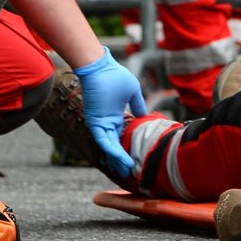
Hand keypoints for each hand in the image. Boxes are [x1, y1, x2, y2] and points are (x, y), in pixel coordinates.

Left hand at [74, 49, 146, 178]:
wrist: (100, 66)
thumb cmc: (114, 75)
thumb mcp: (133, 92)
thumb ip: (138, 105)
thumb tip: (145, 116)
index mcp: (115, 117)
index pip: (121, 138)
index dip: (128, 149)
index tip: (136, 158)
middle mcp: (107, 123)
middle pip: (114, 146)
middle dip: (122, 160)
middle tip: (130, 173)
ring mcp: (100, 124)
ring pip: (109, 147)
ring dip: (118, 160)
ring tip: (127, 171)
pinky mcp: (95, 123)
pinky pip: (105, 141)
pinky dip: (113, 151)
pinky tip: (122, 160)